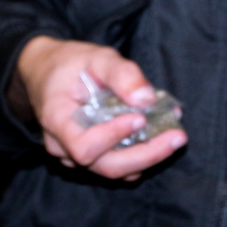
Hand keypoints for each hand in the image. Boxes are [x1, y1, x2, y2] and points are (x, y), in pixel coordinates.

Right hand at [13, 36, 186, 179]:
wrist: (49, 74)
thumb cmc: (71, 64)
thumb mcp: (96, 56)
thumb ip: (122, 74)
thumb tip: (147, 99)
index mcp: (56, 121)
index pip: (84, 146)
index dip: (113, 137)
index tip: (140, 118)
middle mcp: (62, 147)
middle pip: (106, 167)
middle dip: (146, 155)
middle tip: (178, 137)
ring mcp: (74, 157)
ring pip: (115, 170)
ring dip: (148, 157)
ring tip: (174, 136)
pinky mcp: (91, 158)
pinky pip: (117, 165)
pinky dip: (140, 155)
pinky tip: (160, 137)